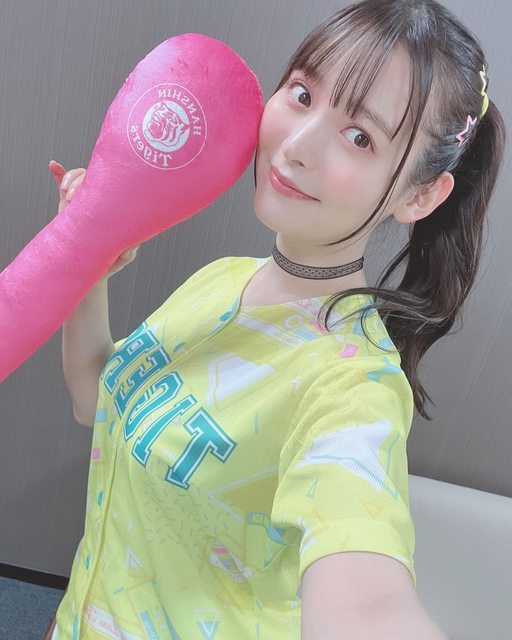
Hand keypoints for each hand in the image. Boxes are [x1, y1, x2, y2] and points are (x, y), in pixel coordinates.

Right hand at [48, 160, 139, 279]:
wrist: (88, 265)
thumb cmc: (110, 261)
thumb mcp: (121, 258)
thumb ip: (128, 252)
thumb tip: (132, 243)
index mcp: (114, 209)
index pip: (111, 186)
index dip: (100, 184)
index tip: (88, 195)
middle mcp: (101, 201)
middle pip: (93, 177)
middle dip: (79, 180)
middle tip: (71, 195)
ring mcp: (85, 200)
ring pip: (79, 177)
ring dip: (70, 179)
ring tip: (65, 191)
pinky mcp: (69, 204)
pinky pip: (64, 184)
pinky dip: (59, 173)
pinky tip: (52, 165)